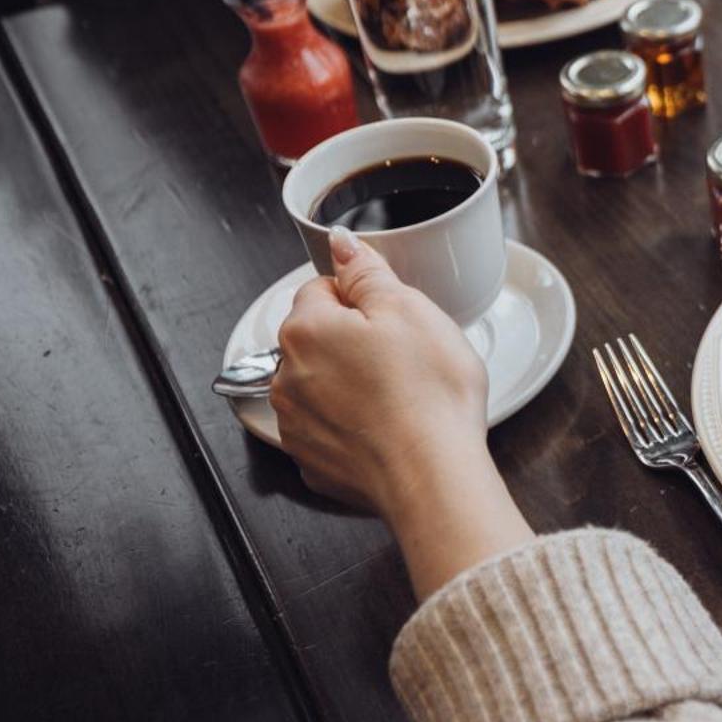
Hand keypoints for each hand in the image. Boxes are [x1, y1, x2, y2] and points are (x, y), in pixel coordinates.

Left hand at [272, 228, 530, 596]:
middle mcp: (288, 377)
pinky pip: (333, 428)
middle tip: (407, 358)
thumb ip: (367, 271)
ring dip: (354, 384)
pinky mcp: (315, 462)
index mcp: (306, 329)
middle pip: (321, 339)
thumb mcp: (409, 309)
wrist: (433, 477)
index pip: (324, 290)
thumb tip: (341, 244)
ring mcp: (297, 425)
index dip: (367, 300)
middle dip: (358, 342)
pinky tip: (390, 429)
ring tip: (402, 396)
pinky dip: (356, 426)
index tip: (397, 319)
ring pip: (325, 384)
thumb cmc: (427, 395)